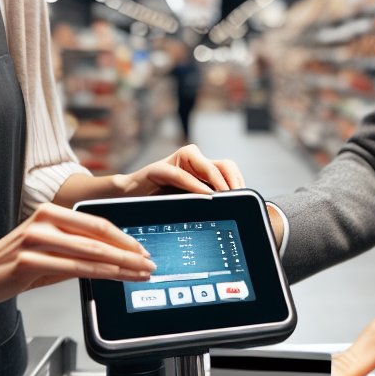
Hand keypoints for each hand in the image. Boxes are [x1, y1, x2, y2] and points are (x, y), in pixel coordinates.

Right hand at [0, 203, 155, 305]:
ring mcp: (36, 239)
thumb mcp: (49, 251)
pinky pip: (73, 268)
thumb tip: (113, 257)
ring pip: (90, 252)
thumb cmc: (13, 265)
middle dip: (130, 252)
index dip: (125, 237)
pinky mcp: (28, 261)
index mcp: (51, 212)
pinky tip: (116, 278)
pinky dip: (100, 274)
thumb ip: (77, 250)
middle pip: (99, 236)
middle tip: (150, 263)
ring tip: (140, 273)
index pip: (97, 223)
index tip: (143, 250)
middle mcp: (45, 220)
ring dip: (121, 264)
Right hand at [114, 144, 245, 196]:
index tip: (246, 199)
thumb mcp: (188, 202)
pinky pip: (180, 174)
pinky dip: (194, 184)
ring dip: (218, 181)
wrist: (128, 196)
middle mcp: (192, 161)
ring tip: (225, 195)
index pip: (229, 169)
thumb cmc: (158, 200)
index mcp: (201, 169)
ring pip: (206, 165)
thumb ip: (206, 201)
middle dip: (233, 182)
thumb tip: (232, 214)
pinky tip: (205, 194)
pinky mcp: (159, 169)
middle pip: (223, 164)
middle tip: (237, 199)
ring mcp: (177, 162)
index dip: (239, 182)